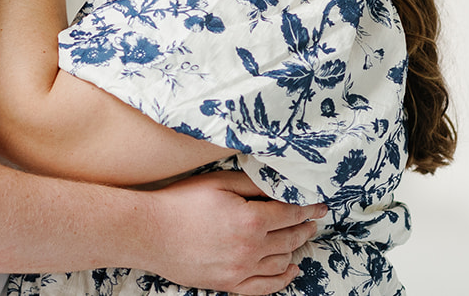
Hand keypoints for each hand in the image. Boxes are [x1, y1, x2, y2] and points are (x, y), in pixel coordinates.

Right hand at [143, 170, 324, 294]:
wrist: (149, 231)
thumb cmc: (180, 202)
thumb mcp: (218, 182)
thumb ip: (252, 183)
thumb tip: (279, 184)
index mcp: (251, 219)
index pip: (290, 213)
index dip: (308, 209)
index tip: (319, 206)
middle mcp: (251, 247)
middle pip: (290, 238)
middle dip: (304, 228)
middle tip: (311, 221)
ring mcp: (241, 269)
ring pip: (281, 261)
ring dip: (295, 249)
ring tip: (300, 239)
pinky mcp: (229, 284)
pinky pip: (265, 286)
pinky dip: (282, 279)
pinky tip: (290, 270)